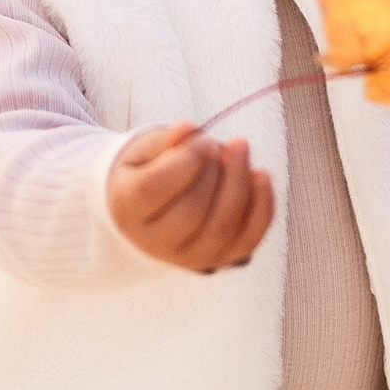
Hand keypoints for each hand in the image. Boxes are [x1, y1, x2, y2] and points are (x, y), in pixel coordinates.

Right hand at [107, 121, 274, 273]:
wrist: (151, 212)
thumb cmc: (149, 172)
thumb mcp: (148, 150)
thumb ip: (168, 140)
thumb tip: (188, 129)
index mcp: (127, 208)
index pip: (153, 189)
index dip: (184, 161)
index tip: (202, 140)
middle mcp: (153, 241)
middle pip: (190, 213)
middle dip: (215, 173)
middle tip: (223, 144)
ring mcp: (187, 257)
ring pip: (220, 231)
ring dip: (240, 186)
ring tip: (241, 150)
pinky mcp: (218, 259)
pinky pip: (246, 240)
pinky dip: (262, 209)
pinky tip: (262, 175)